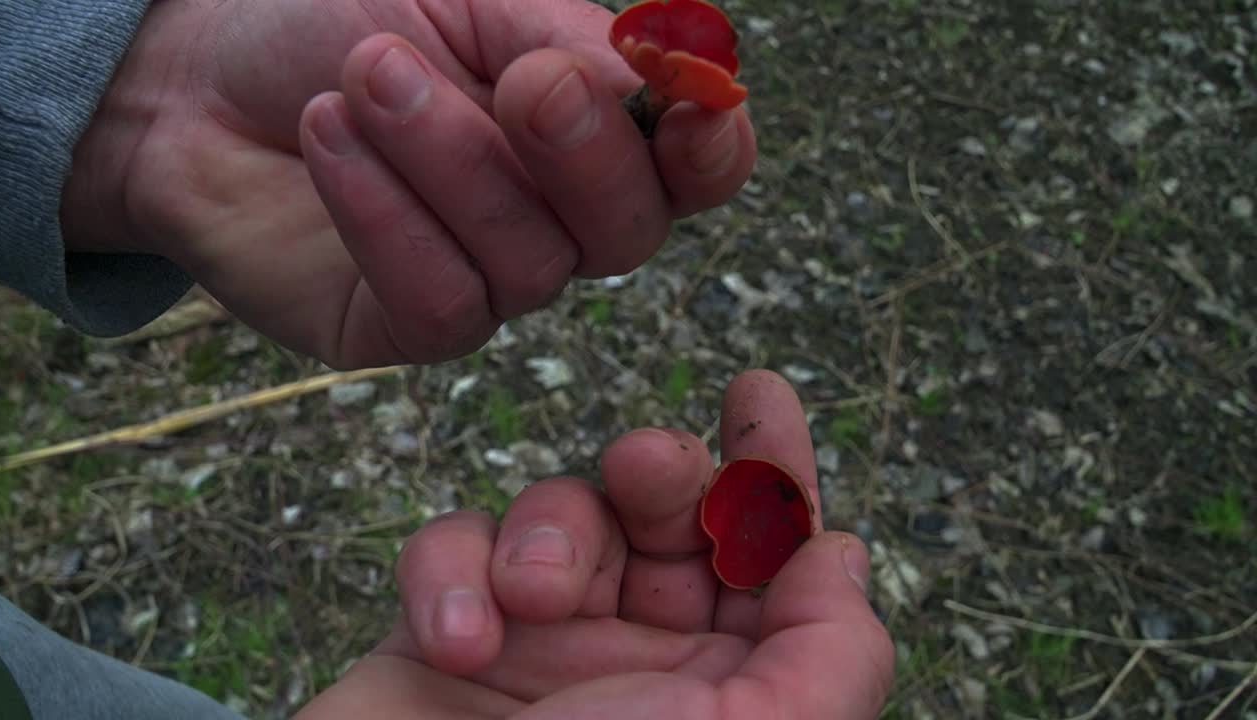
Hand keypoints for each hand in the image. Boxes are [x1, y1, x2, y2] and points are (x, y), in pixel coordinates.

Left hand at [63, 0, 755, 367]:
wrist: (204, 77)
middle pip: (628, 230)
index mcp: (593, 134)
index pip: (696, 167)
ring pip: (528, 262)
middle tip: (522, 81)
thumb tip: (661, 85)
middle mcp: (559, 221)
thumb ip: (567, 40)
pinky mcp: (412, 327)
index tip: (689, 103)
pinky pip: (443, 299)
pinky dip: (384, 214)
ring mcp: (491, 282)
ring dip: (449, 157)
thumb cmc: (339, 21)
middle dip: (582, 154)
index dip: (711, 147)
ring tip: (365, 75)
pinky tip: (328, 137)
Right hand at [294, 370, 894, 718]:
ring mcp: (541, 646)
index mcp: (728, 686)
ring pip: (562, 515)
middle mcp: (641, 661)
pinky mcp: (445, 634)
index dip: (771, 470)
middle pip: (665, 513)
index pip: (768, 556)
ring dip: (550, 533)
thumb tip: (842, 552)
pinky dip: (450, 572)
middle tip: (644, 465)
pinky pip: (452, 546)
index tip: (758, 393)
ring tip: (534, 598)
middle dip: (660, 471)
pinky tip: (456, 640)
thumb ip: (829, 655)